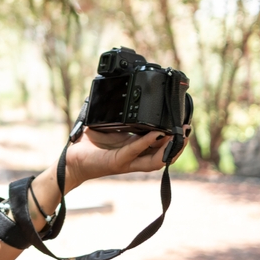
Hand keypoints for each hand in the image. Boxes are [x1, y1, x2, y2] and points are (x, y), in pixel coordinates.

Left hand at [64, 126, 189, 189]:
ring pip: (156, 160)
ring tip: (178, 135)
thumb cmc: (87, 144)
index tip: (183, 126)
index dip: (173, 139)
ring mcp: (127, 162)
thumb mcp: (106, 126)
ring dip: (168, 148)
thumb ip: (117, 116)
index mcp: (134, 148)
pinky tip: (154, 134)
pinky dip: (146, 142)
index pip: (159, 146)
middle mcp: (134, 157)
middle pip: (164, 156)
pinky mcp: (117, 162)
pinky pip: (135, 151)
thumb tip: (120, 97)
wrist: (72, 160)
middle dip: (178, 146)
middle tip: (187, 132)